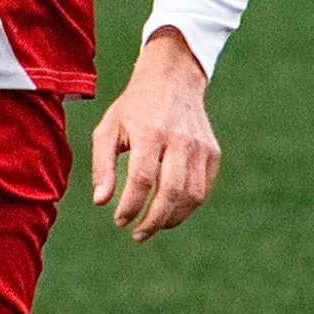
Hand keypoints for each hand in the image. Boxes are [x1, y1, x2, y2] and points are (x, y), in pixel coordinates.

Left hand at [90, 27, 219, 241]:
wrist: (172, 80)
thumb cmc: (134, 108)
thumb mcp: (108, 129)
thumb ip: (102, 166)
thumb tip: (101, 202)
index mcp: (150, 132)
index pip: (142, 179)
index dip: (131, 206)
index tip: (119, 221)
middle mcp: (179, 140)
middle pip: (172, 191)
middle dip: (154, 220)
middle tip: (137, 234)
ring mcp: (200, 146)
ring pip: (192, 195)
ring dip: (171, 218)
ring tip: (152, 226)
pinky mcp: (212, 152)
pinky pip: (203, 189)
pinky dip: (187, 207)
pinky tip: (170, 212)